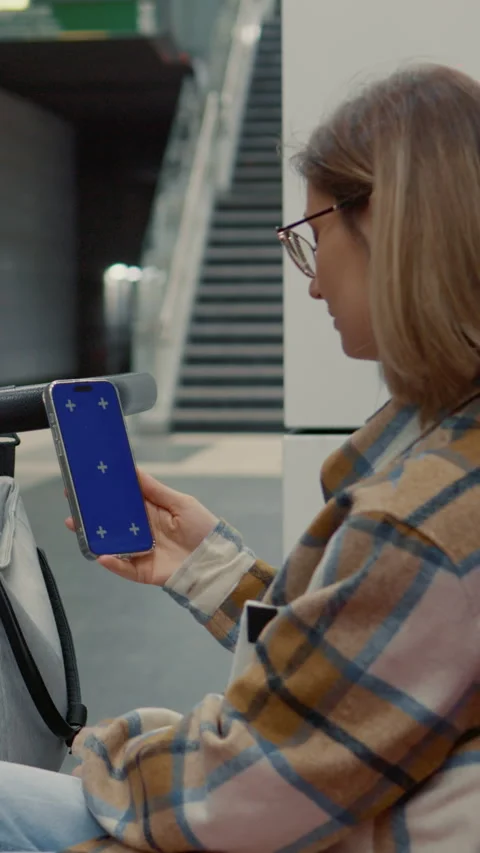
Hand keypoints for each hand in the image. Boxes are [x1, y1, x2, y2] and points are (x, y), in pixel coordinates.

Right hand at [65, 470, 218, 585]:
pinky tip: (100, 554)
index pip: (124, 500)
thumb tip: (134, 471)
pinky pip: (123, 567)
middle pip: (112, 522)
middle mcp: (142, 531)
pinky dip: (112, 562)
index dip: (107, 492)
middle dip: (92, 513)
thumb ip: (155, 490)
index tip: (87, 481)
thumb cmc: (203, 529)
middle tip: (73, 502)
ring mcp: (140, 551)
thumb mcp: (181, 503)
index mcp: (151, 512)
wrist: (217, 561)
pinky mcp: (143, 571)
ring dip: (93, 535)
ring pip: (111, 543)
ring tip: (76, 525)